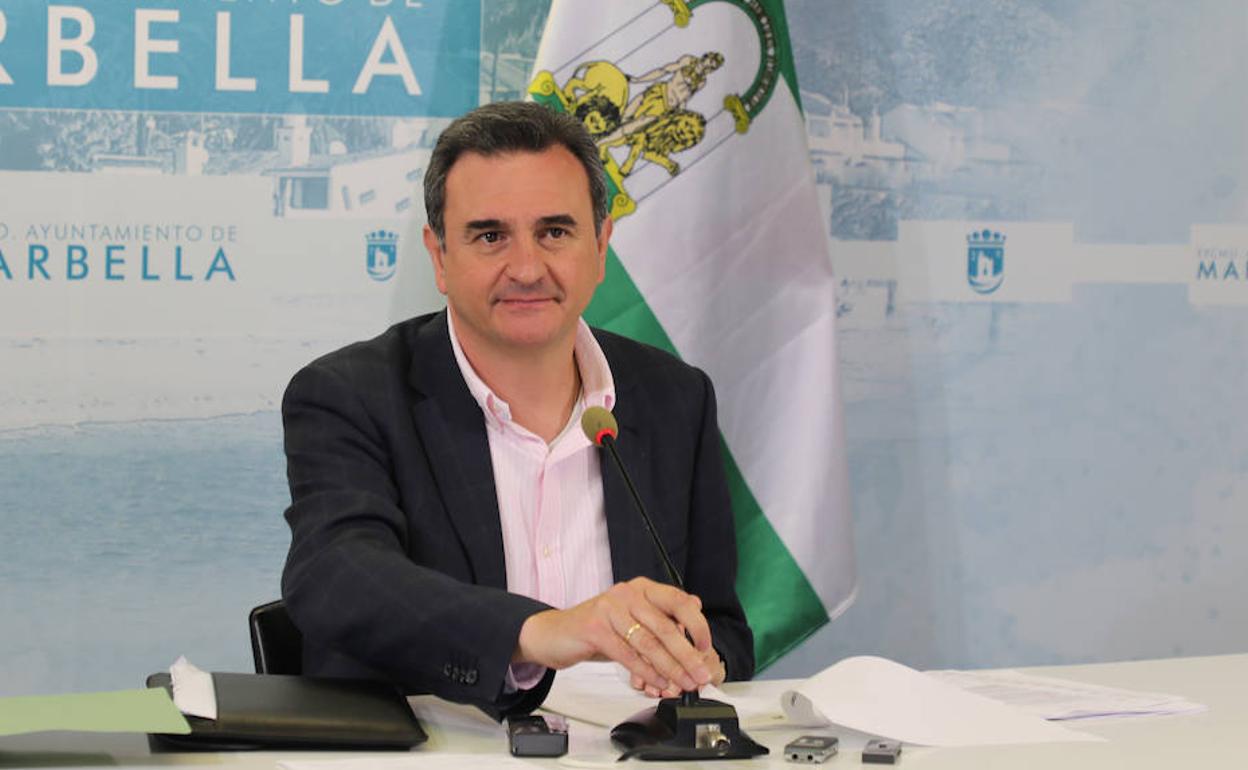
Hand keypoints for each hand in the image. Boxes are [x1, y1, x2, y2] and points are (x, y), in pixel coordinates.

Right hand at [514, 577, 714, 696]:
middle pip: (666, 626)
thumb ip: (662, 614)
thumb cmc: (599, 628)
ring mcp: (609, 608)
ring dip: (670, 668)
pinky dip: (645, 671)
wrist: (556, 633)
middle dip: (687, 655)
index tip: (705, 648)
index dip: (696, 625)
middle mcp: (627, 593)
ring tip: (682, 684)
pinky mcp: (594, 627)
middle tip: (700, 675)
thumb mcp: (634, 618)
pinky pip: (627, 653)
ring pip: (648, 642)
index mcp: (642, 588)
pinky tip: (657, 682)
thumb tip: (696, 607)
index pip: (678, 601)